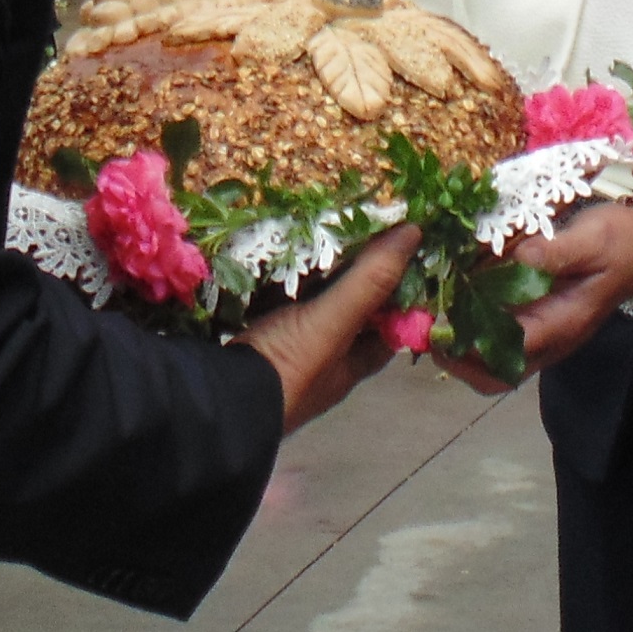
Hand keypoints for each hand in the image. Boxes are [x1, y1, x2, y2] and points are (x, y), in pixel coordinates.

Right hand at [238, 224, 425, 431]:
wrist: (218, 399)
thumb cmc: (286, 368)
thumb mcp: (333, 322)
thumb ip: (370, 281)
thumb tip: (414, 232)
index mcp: (348, 366)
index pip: (387, 330)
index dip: (397, 296)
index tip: (399, 254)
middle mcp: (321, 363)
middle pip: (346, 316)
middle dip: (351, 279)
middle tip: (355, 233)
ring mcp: (285, 354)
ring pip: (309, 310)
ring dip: (313, 279)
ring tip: (318, 234)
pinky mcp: (253, 343)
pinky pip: (272, 308)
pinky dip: (276, 285)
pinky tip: (274, 260)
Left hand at [439, 200, 632, 392]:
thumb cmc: (623, 240)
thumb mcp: (591, 237)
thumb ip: (553, 252)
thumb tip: (515, 259)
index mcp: (562, 324)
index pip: (507, 353)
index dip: (467, 347)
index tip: (435, 329)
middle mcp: (552, 340)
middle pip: (497, 374)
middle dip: (457, 363)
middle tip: (426, 334)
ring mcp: (548, 335)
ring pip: (498, 364)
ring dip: (463, 349)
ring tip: (433, 320)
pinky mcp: (545, 323)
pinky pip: (505, 342)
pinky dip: (478, 332)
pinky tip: (460, 302)